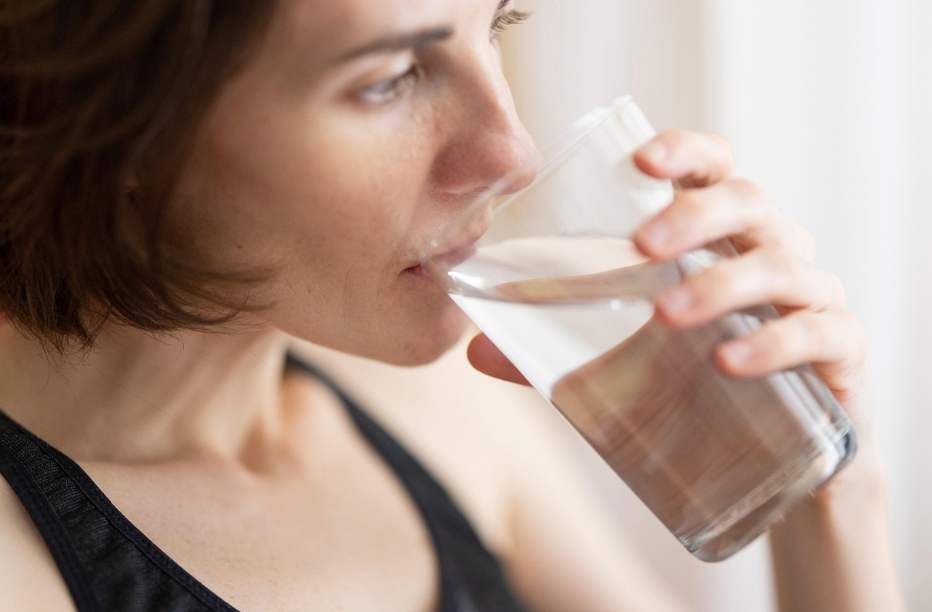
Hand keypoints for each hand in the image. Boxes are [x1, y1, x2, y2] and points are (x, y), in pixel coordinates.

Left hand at [469, 128, 872, 445]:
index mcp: (718, 237)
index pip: (712, 170)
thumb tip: (474, 350)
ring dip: (721, 284)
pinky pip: (820, 333)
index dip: (684, 152)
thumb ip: (555, 352)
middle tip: (643, 247)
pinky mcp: (839, 351)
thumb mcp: (624, 363)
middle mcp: (769, 251)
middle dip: (694, 215)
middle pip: (747, 202)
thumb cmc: (695, 386)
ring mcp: (810, 297)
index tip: (640, 162)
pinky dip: (776, 343)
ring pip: (780, 263)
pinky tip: (731, 363)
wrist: (776, 460)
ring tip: (667, 316)